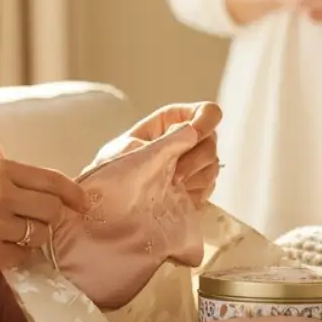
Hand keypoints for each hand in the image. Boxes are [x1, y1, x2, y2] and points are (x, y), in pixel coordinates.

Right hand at [0, 159, 88, 280]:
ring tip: (2, 238)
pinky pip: (21, 258)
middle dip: (49, 221)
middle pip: (52, 210)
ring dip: (28, 240)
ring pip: (39, 236)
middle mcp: (0, 193)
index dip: (73, 194)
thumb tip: (52, 195)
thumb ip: (9, 182)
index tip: (84, 204)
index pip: (52, 180)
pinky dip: (13, 258)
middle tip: (33, 226)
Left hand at [92, 102, 223, 204]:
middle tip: (174, 175)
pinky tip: (178, 197)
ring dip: (197, 176)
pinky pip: (210, 186)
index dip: (205, 120)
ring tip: (171, 186)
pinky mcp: (193, 189)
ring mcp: (189, 166)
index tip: (195, 135)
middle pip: (212, 139)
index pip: (203, 112)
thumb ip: (169, 140)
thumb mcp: (138, 153)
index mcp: (168, 122)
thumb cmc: (113, 174)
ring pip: (213, 163)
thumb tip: (194, 130)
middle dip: (197, 158)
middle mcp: (182, 141)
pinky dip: (198, 192)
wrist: (108, 209)